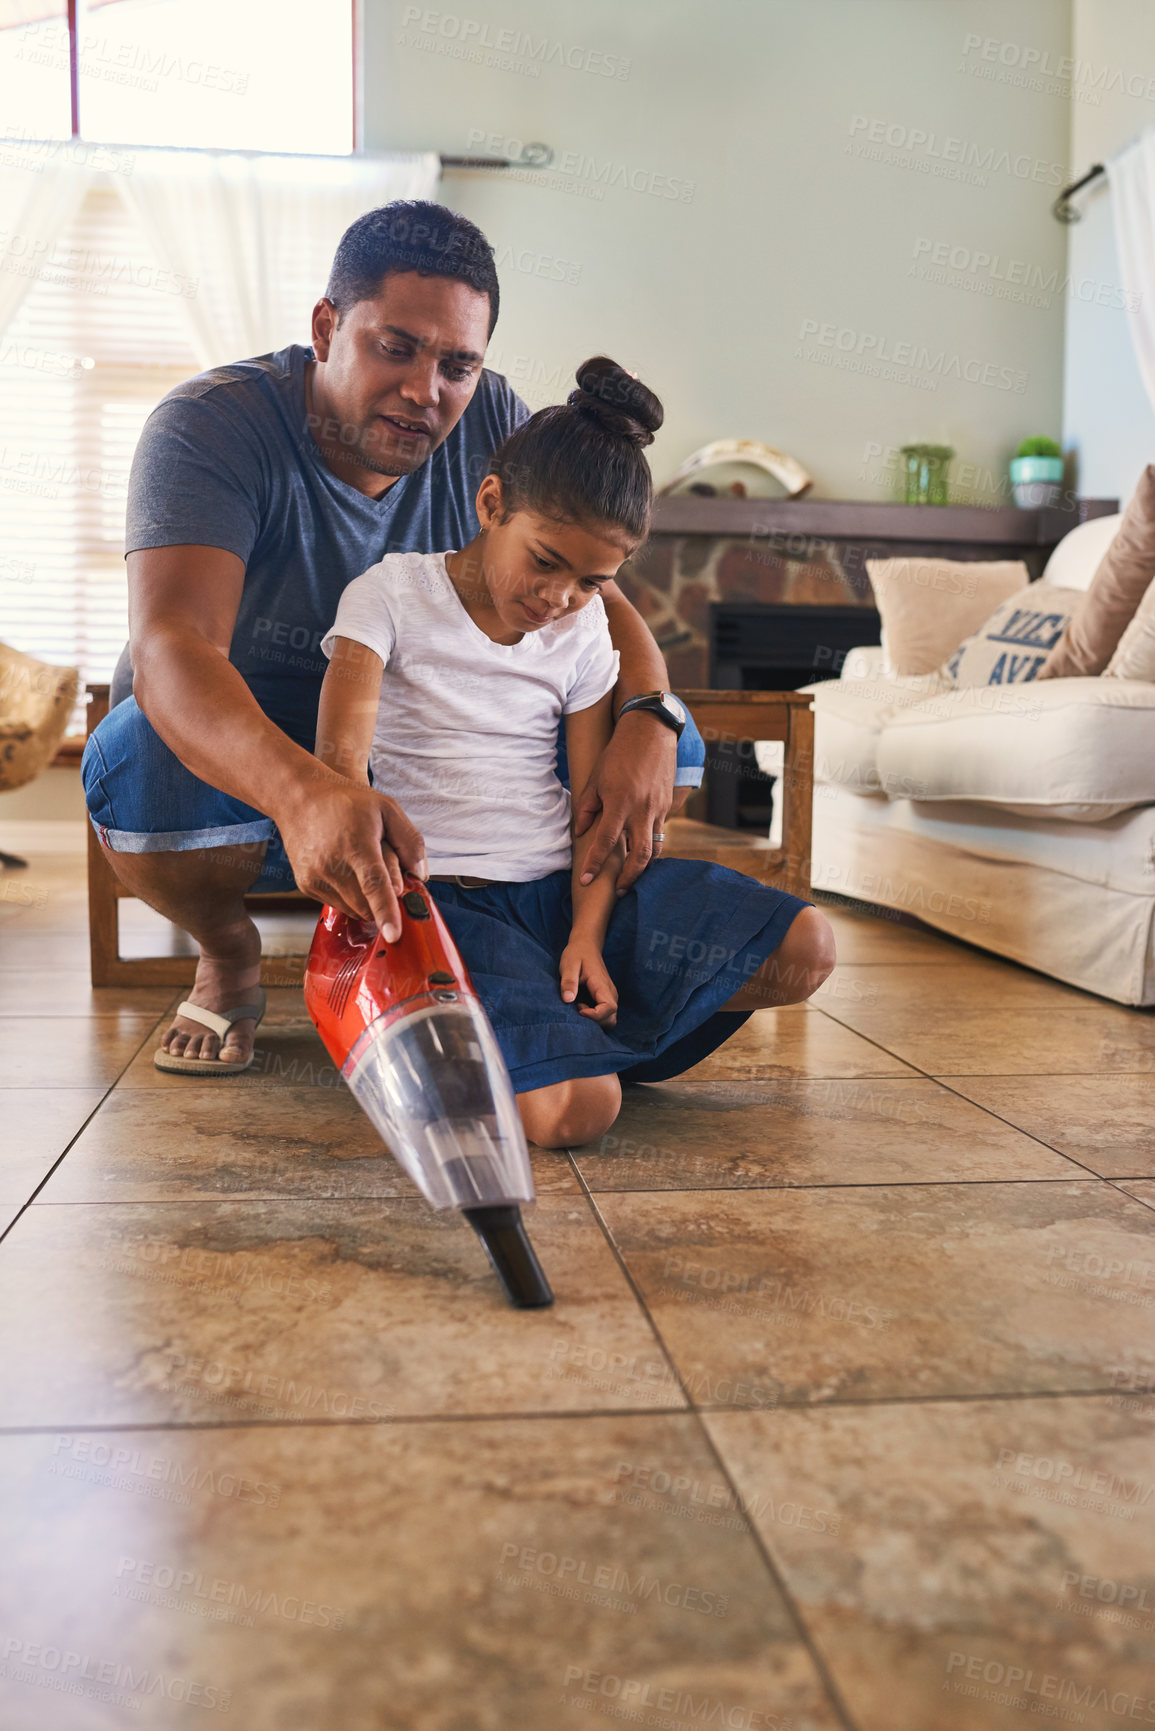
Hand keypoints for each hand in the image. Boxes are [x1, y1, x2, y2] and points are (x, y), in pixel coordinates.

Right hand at [275, 771, 426, 939]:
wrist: (299, 797)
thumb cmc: (346, 801)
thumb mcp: (387, 808)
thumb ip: (410, 841)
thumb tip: (420, 875)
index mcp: (355, 844)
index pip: (374, 885)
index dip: (386, 912)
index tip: (394, 935)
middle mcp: (331, 864)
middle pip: (367, 903)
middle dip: (384, 898)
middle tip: (382, 867)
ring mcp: (315, 877)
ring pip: (354, 908)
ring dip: (367, 898)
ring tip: (360, 864)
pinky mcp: (306, 885)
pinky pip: (339, 904)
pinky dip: (351, 896)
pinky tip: (346, 870)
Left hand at [559, 936, 617, 1025]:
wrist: (586, 945)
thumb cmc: (577, 954)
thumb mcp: (568, 964)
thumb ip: (569, 982)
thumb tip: (568, 1000)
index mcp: (602, 985)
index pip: (609, 1008)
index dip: (594, 1015)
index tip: (578, 1009)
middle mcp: (611, 993)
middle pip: (611, 1019)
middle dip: (594, 1022)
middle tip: (577, 1010)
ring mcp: (610, 996)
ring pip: (610, 1019)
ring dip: (595, 1021)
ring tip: (579, 1008)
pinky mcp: (606, 998)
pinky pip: (606, 1015)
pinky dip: (595, 1018)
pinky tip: (581, 1007)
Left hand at [571, 710, 675, 893]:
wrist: (651, 732)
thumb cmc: (618, 753)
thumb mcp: (596, 778)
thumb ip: (587, 807)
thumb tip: (582, 833)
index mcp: (619, 802)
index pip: (605, 842)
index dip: (595, 864)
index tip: (586, 880)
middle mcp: (641, 809)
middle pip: (640, 856)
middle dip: (630, 878)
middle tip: (619, 891)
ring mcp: (658, 808)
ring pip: (655, 848)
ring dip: (644, 867)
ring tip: (631, 876)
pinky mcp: (667, 805)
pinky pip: (660, 832)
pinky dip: (651, 846)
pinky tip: (641, 851)